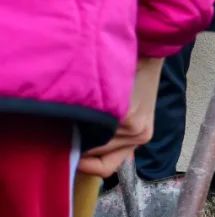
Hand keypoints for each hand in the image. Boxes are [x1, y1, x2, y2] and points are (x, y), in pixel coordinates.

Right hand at [80, 57, 163, 176]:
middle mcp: (138, 135)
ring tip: (74, 111)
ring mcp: (132, 126)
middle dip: (75, 145)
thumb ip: (111, 129)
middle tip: (63, 128)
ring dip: (76, 128)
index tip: (68, 152)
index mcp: (140, 136)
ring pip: (90, 141)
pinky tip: (79, 100)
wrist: (150, 48)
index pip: (105, 168)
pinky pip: (92, 125)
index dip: (83, 165)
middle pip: (94, 156)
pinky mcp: (125, 114)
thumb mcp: (130, 107)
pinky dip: (80, 115)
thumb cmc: (135, 75)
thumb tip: (79, 147)